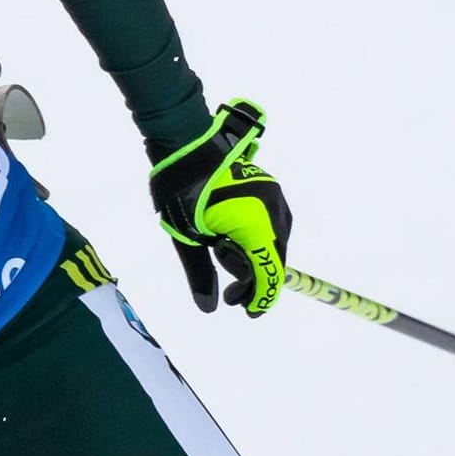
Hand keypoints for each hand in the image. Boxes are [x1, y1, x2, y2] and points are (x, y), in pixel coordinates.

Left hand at [148, 99, 292, 315]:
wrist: (184, 143)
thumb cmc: (180, 188)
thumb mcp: (186, 236)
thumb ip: (200, 273)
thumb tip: (209, 307)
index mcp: (255, 222)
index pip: (268, 270)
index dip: (261, 296)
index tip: (248, 312)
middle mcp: (273, 209)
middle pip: (273, 258)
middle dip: (252, 278)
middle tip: (230, 294)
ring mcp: (274, 196)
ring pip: (271, 242)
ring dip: (250, 257)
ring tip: (219, 252)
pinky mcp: (268, 189)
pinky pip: (269, 224)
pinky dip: (252, 239)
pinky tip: (228, 239)